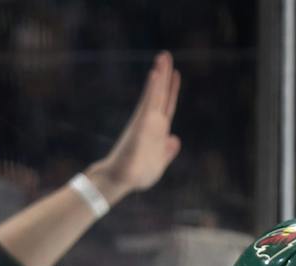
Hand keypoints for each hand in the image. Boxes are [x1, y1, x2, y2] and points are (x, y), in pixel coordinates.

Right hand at [85, 51, 181, 205]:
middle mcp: (151, 123)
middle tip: (165, 55)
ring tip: (162, 57)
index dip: (172, 90)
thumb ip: (167, 151)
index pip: (167, 106)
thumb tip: (175, 139)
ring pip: (155, 95)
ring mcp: (145, 122)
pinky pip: (148, 103)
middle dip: (164, 75)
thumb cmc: (136, 175)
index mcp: (157, 131)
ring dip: (159, 76)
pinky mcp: (140, 124)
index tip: (175, 74)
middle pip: (161, 95)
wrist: (120, 180)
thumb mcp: (159, 163)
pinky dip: (153, 89)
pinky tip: (155, 75)